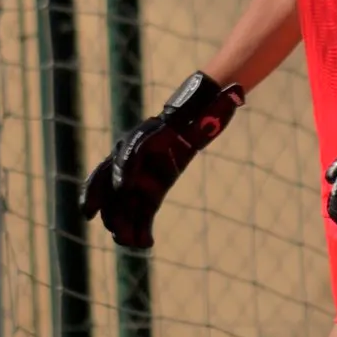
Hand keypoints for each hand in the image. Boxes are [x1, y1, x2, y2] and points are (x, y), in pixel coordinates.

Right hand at [81, 72, 243, 249]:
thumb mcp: (209, 112)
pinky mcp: (148, 193)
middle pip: (107, 178)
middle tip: (99, 219)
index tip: (125, 186)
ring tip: (127, 242)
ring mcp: (137, 177)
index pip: (129, 152)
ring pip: (119, 202)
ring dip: (119, 222)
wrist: (190, 124)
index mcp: (146, 135)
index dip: (125, 169)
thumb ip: (220, 106)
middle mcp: (133, 157)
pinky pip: (139, 213)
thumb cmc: (197, 117)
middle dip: (99, 198)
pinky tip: (147, 244)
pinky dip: (140, 229)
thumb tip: (237, 92)